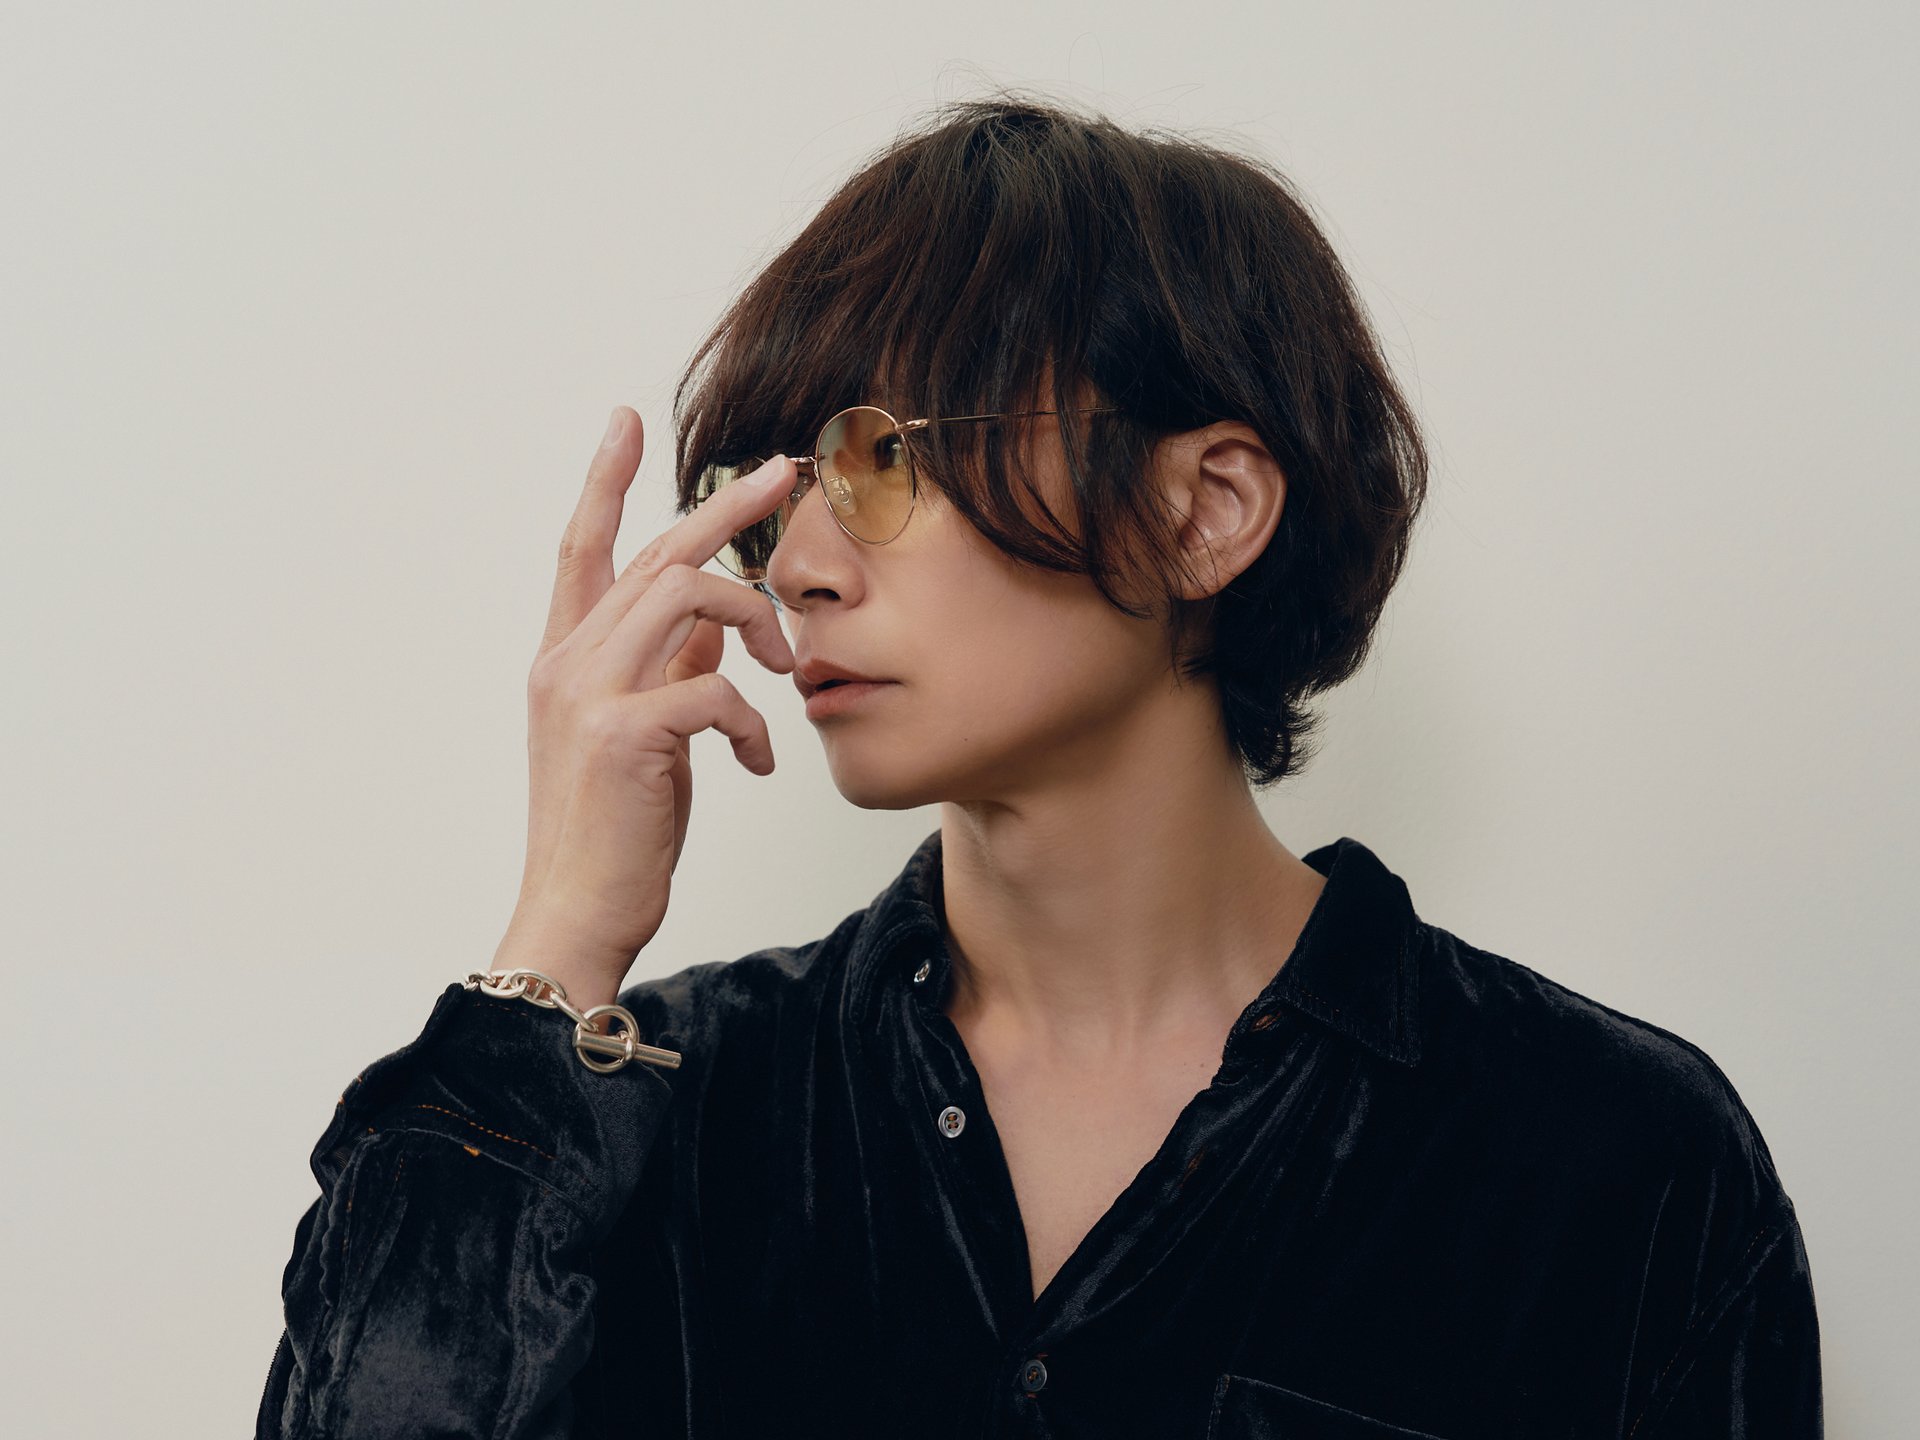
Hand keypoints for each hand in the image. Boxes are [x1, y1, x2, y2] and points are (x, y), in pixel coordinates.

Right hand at [492, 406, 795, 1003]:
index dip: (603, 481)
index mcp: (565, 658)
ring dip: (757, 619)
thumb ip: (667, 671)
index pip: (583, 547)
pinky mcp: (622, 736)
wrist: (576, 914)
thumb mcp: (644, 737)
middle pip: (657, 553)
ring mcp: (588, 695)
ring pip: (687, 595)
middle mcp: (566, 662)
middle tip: (786, 470)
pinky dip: (752, 721)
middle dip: (727, 506)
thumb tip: (712, 626)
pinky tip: (758, 761)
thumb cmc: (615, 831)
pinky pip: (714, 689)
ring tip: (787, 668)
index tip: (624, 421)